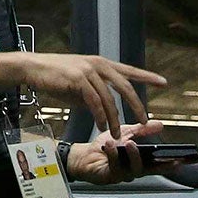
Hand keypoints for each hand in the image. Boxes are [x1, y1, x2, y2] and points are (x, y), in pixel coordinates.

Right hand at [16, 52, 164, 135]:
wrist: (33, 68)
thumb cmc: (56, 77)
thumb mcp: (80, 86)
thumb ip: (94, 95)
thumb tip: (102, 110)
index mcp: (101, 64)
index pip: (129, 70)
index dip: (147, 76)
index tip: (163, 82)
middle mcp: (98, 65)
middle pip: (125, 86)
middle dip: (136, 105)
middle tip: (144, 120)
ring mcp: (88, 71)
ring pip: (110, 98)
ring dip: (115, 118)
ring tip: (117, 133)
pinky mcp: (78, 79)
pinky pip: (94, 102)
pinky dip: (100, 115)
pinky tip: (102, 125)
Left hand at [65, 120, 193, 184]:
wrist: (84, 155)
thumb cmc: (106, 146)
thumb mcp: (126, 133)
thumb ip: (142, 130)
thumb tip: (161, 124)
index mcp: (140, 162)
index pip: (160, 165)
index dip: (172, 164)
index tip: (183, 160)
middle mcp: (133, 171)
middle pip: (149, 170)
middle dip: (155, 163)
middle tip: (159, 153)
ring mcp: (122, 176)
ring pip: (132, 170)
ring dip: (131, 156)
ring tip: (128, 144)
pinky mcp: (109, 177)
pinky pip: (114, 168)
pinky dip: (113, 155)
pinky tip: (110, 145)